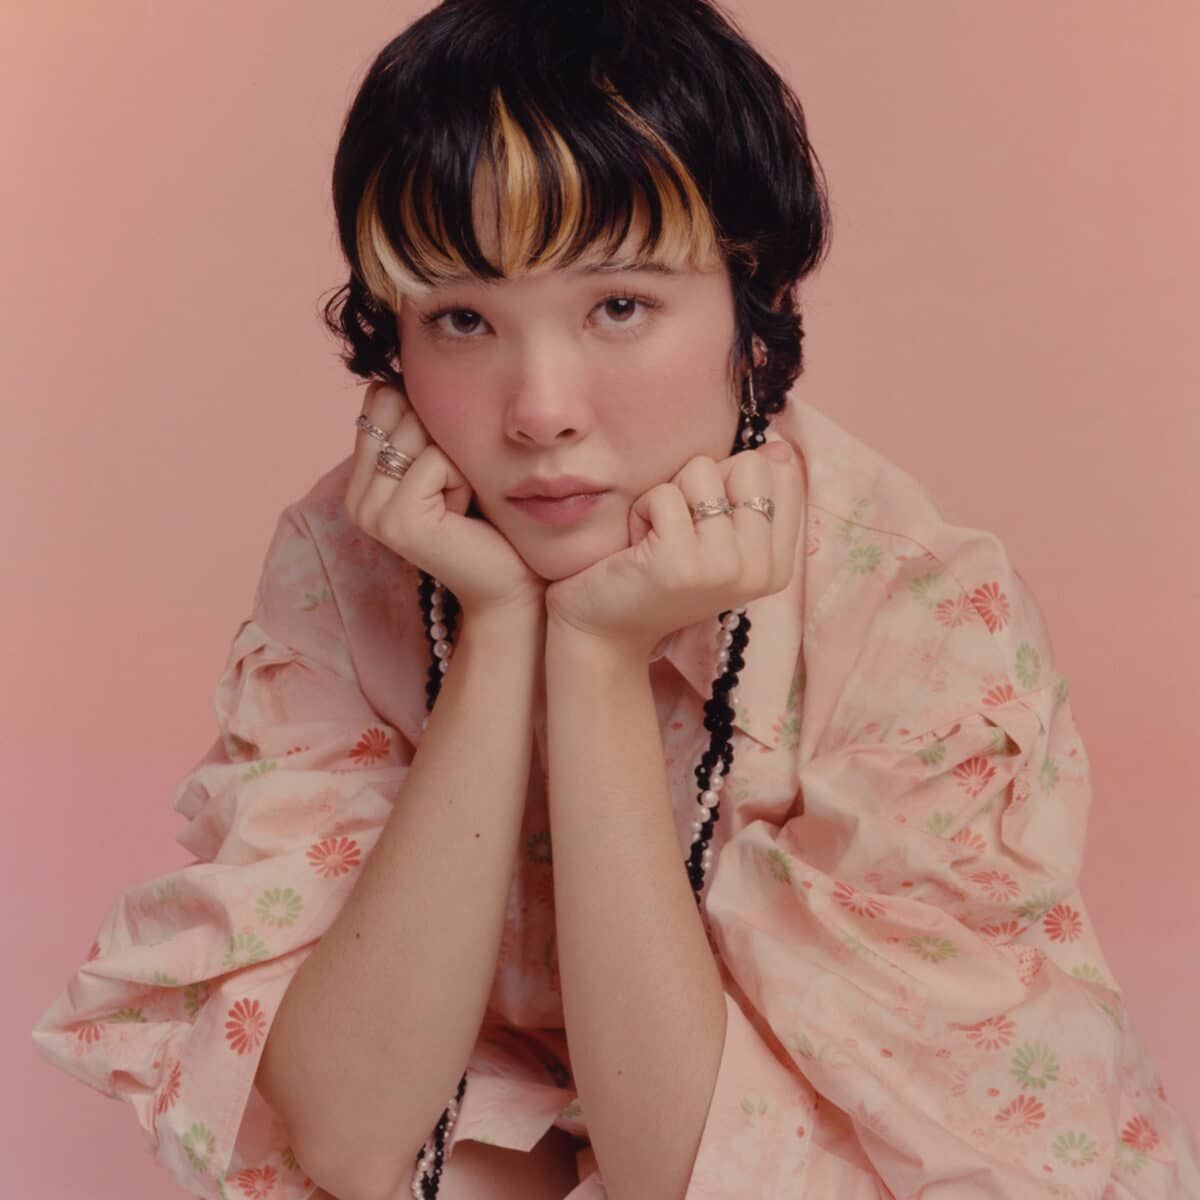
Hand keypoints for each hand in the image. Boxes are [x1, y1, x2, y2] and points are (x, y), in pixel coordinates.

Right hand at [344, 382, 545, 620]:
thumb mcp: (449, 460)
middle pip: (399, 407)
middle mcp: (356, 495)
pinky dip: (462, 480)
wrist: (512, 581)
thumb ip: (420, 420)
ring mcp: (370, 510)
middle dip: (443, 439)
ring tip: (460, 500)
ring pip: (417, 430)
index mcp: (362, 478)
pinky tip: (463, 514)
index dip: (427, 414)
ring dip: (455, 460)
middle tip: (455, 488)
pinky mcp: (396, 520)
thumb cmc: (490, 518)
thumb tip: (408, 362)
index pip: (381, 396)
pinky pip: (435, 461)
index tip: (446, 464)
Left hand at [544, 437, 804, 658]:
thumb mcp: (720, 541)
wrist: (607, 632)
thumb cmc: (660, 576)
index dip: (734, 479)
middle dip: (704, 483)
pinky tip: (638, 547)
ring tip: (659, 536)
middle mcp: (760, 569)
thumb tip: (779, 449)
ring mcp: (724, 567)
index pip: (784, 476)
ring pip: (702, 471)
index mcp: (777, 564)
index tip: (710, 521)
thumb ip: (752, 498)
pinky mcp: (680, 561)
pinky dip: (642, 510)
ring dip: (670, 496)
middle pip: (748, 464)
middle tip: (682, 527)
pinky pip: (664, 494)